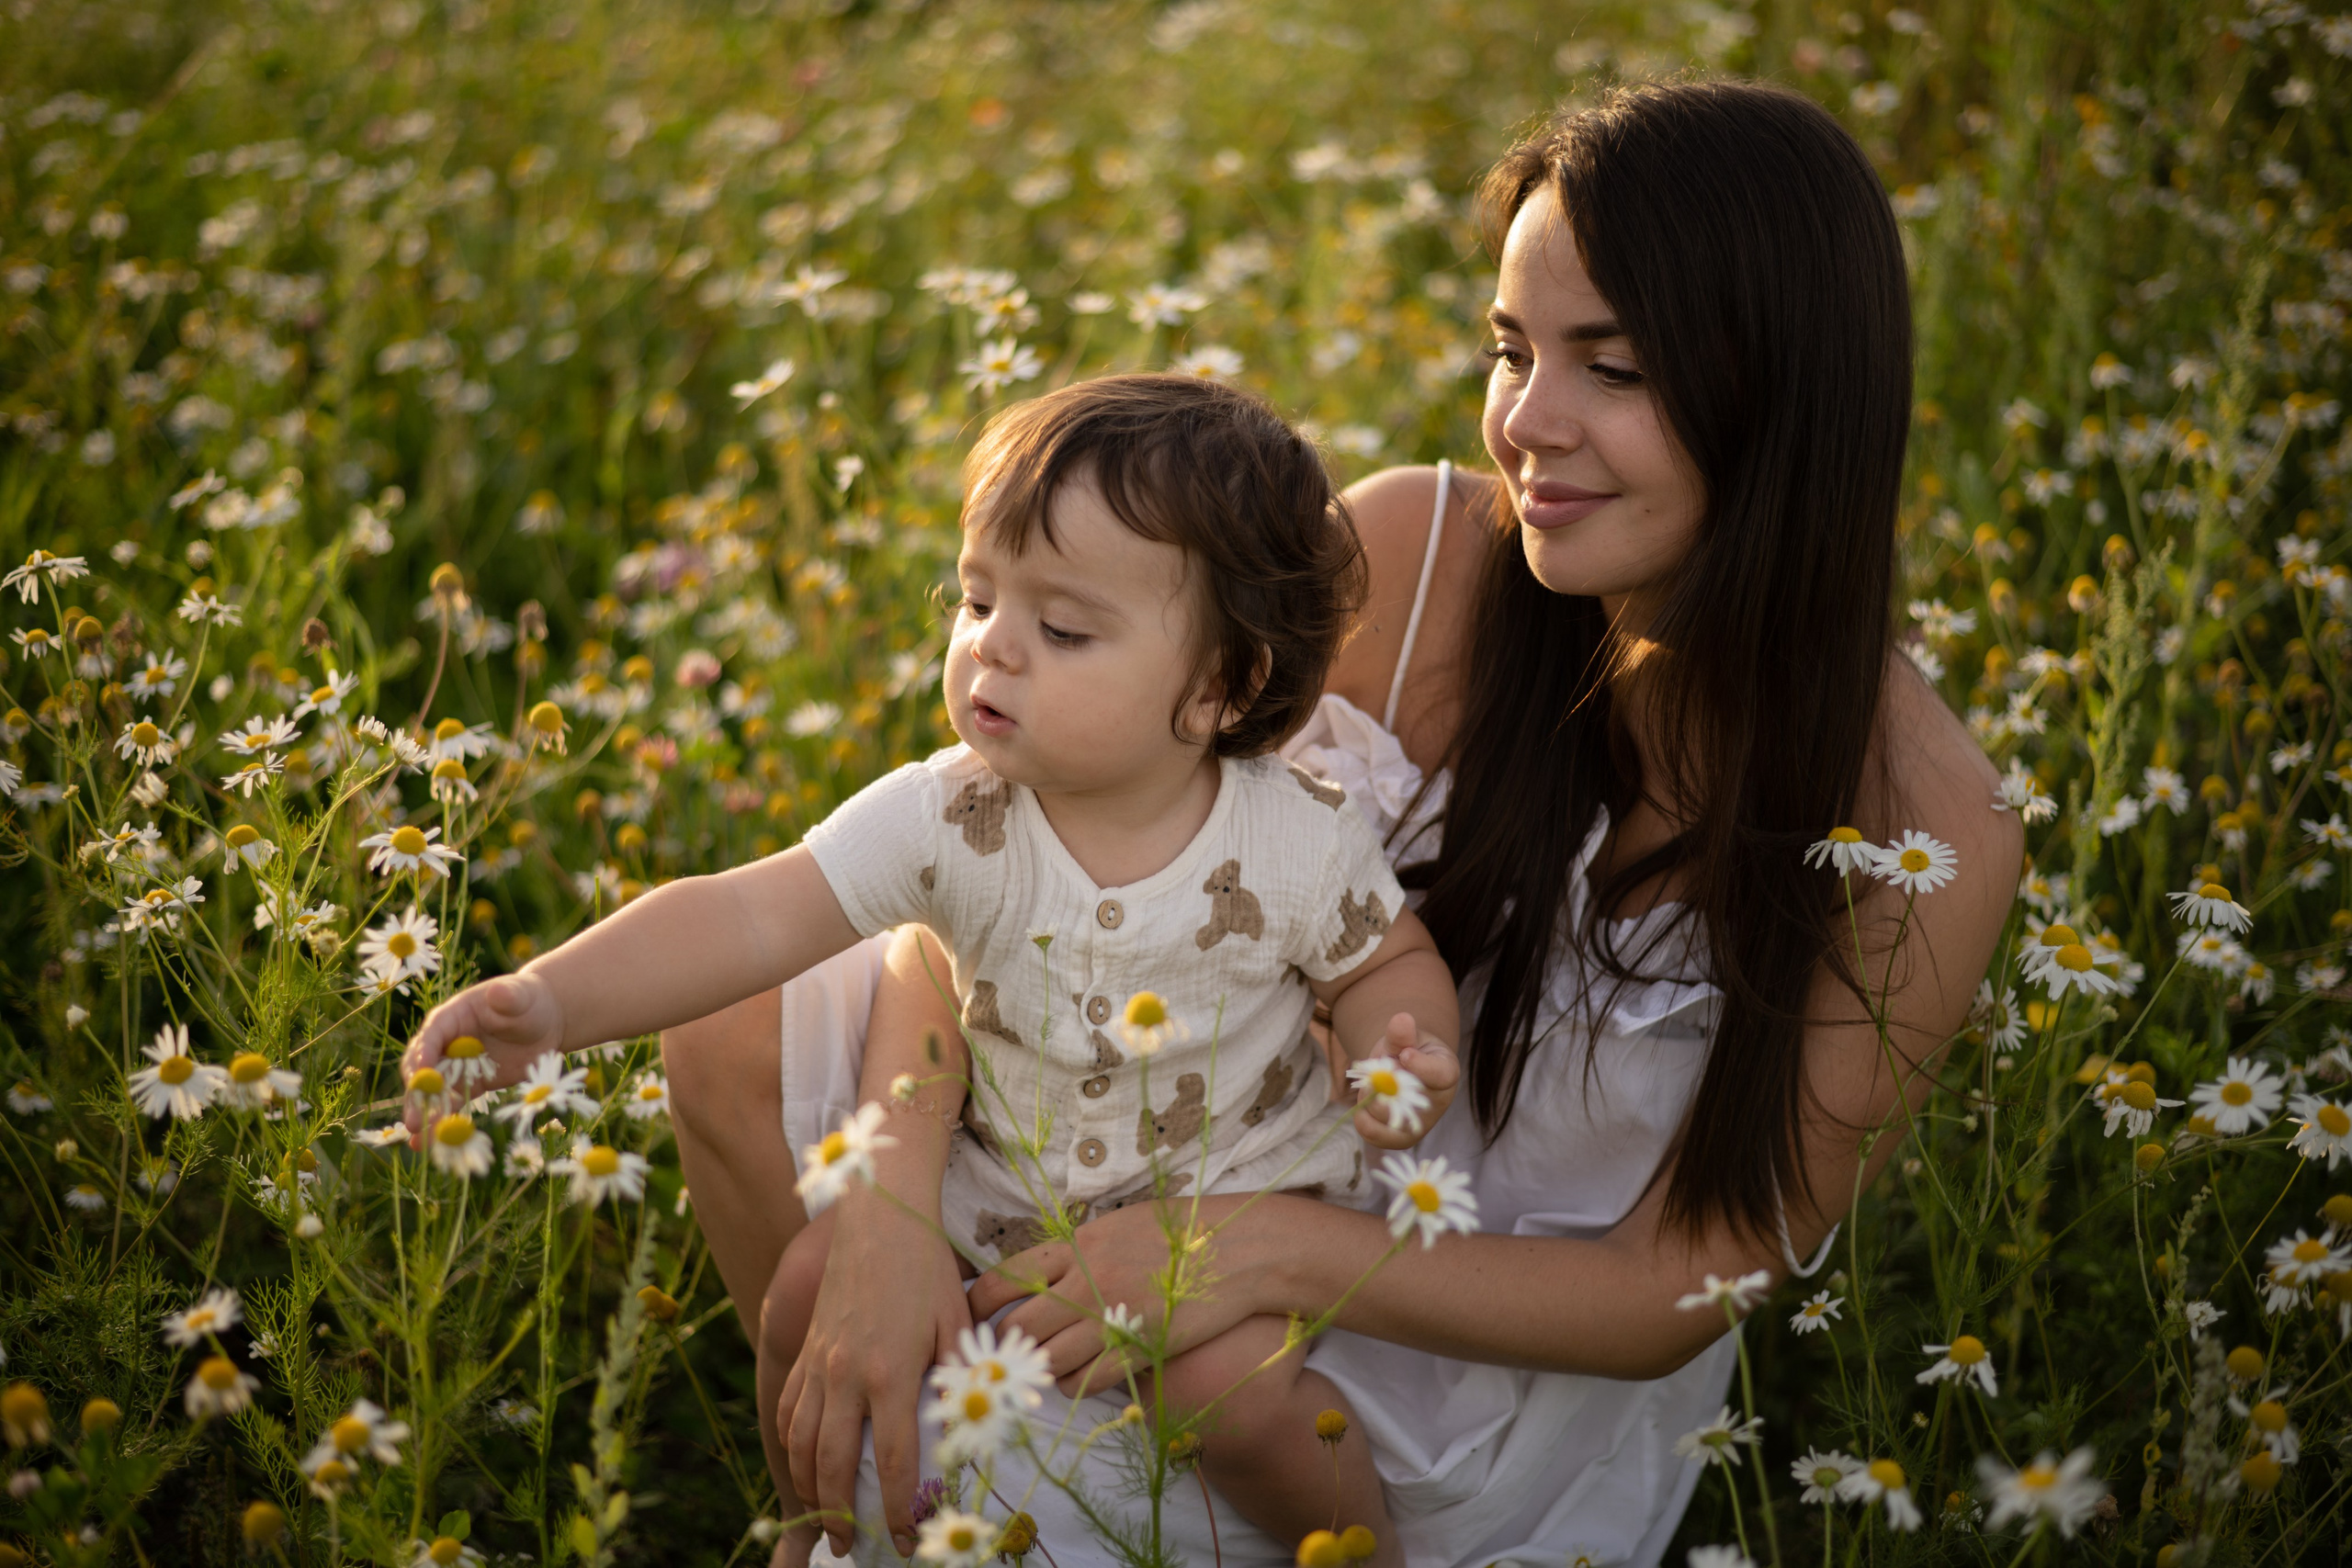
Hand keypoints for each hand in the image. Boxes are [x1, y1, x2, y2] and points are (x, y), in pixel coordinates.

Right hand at [399, 972, 565, 1132]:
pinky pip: (451, 1104)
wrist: (544, 1021)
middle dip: (418, 1095)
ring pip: (433, 1093)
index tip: (425, 1078)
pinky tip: (431, 1144)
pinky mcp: (469, 1084)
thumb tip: (498, 991)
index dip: (425, 1056)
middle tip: (414, 1121)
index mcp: (452, 1017)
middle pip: (423, 1069)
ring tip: (418, 1141)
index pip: (431, 1036)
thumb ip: (508, 996)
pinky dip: (442, 1122)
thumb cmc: (528, 1001)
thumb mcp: (520, 997)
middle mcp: (445, 1043)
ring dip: (426, 1115)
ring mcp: (455, 1066)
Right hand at [782, 1199, 971, 1559]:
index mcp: (892, 1373)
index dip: (897, 1508)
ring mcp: (821, 1362)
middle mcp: (848, 1375)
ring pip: (801, 1441)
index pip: (894, 1461)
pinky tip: (800, 1460)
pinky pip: (788, 1406)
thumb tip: (965, 1426)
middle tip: (847, 1544)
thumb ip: (957, 1377)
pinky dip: (789, 1442)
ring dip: (808, 1486)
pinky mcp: (808, 1346)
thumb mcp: (957, 1322)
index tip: (901, 1537)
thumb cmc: (928, 1265)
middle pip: (834, 1464)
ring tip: (820, 1515)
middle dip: (839, 1513)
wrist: (880, 1213)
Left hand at [967, 1195, 1265, 1399]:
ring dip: (1039, 1368)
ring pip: (1048, 1358)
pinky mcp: (1136, 1347)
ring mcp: (1110, 1317)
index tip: (975, 1315)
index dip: (979, 1303)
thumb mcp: (1120, 1226)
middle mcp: (1085, 1281)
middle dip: (1006, 1345)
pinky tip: (1078, 1377)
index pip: (1005, 1278)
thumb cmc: (1180, 1232)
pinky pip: (1084, 1379)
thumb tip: (1047, 1267)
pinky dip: (1073, 1383)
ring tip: (1043, 1368)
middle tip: (1005, 1355)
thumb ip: (1080, 1249)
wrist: (1236, 1250)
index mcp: (1077, 1246)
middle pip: (1019, 1326)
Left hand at [1350, 1012, 1459, 1149]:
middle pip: (1409, 1102)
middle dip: (1383, 1086)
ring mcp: (1420, 1125)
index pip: (1440, 1074)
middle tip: (1375, 1074)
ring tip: (1372, 1086)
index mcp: (1446, 1073)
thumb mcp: (1406, 1038)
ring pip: (1387, 1121)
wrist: (1401, 1071)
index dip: (1421, 1066)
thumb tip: (1401, 1019)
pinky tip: (1367, 1101)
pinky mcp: (1400, 1139)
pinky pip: (1374, 1134)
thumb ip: (1401, 1034)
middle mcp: (1437, 1104)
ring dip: (1370, 1100)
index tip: (1405, 1055)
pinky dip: (1362, 1117)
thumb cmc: (1408, 1050)